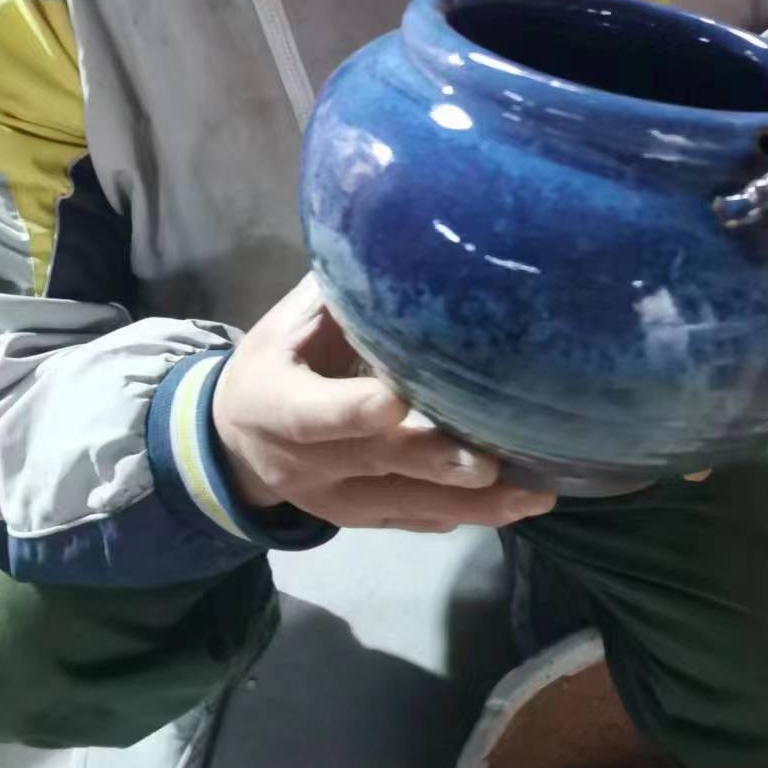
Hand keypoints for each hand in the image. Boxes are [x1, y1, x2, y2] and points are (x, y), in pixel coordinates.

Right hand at [212, 277, 556, 532]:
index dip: (354, 410)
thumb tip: (397, 247)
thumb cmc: (272, 364)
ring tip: (533, 496)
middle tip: (492, 463)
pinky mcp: (361, 520)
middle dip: (435, 463)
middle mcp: (307, 462)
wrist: (234, 443)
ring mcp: (336, 500)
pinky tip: (512, 507)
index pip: (316, 413)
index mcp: (278, 405)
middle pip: (376, 463)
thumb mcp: (285, 325)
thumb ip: (337, 299)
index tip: (398, 400)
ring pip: (405, 505)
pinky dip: (462, 513)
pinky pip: (413, 521)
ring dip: (472, 504)